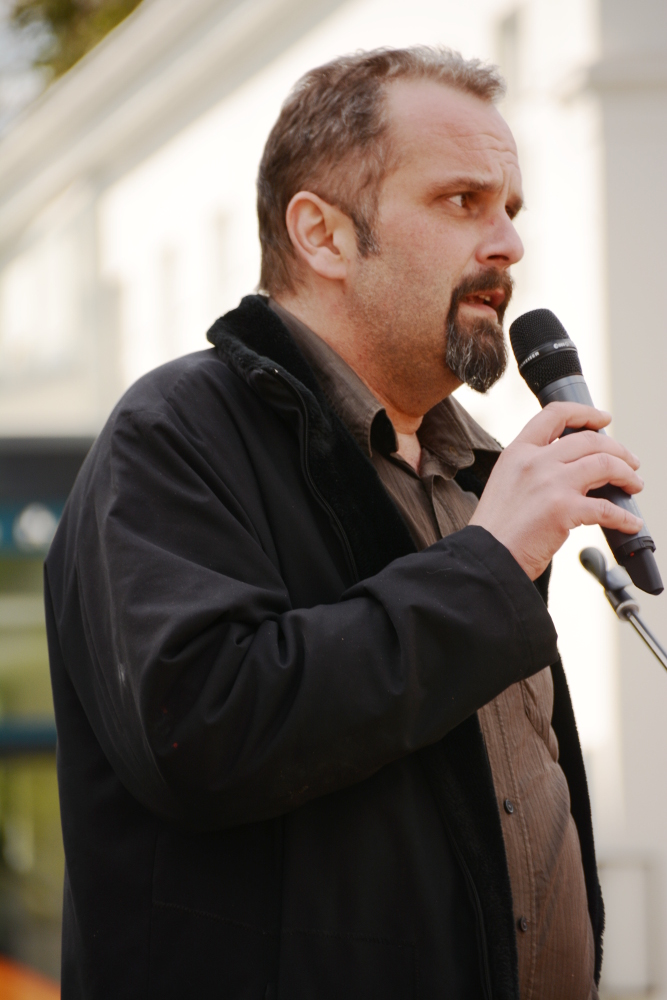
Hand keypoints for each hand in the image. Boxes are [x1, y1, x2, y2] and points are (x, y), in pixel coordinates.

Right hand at [469, 403, 643, 579]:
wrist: (487, 556)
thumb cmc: (496, 529)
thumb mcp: (508, 483)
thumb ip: (534, 470)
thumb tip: (573, 471)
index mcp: (518, 452)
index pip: (555, 414)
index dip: (585, 413)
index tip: (603, 420)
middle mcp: (535, 461)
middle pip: (589, 440)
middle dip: (618, 450)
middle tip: (630, 462)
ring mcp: (550, 483)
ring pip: (605, 465)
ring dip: (627, 475)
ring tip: (634, 485)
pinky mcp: (563, 509)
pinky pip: (607, 508)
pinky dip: (624, 516)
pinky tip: (630, 522)